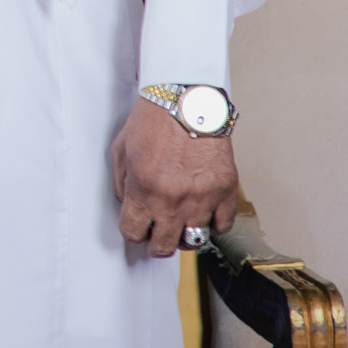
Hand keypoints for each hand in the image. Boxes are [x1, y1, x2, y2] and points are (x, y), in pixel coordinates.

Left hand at [109, 96, 238, 257]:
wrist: (189, 101)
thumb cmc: (154, 119)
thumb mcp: (122, 149)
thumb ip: (122, 184)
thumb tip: (128, 208)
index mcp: (144, 189)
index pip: (134, 233)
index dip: (133, 231)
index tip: (137, 226)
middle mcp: (173, 200)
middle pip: (163, 246)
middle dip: (156, 241)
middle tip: (157, 230)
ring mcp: (202, 198)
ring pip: (194, 240)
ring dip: (184, 234)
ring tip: (180, 222)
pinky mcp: (225, 191)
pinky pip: (222, 226)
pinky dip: (213, 224)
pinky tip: (204, 212)